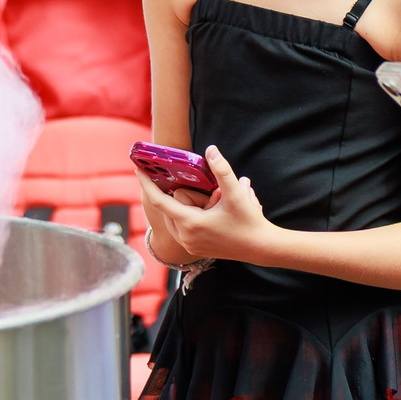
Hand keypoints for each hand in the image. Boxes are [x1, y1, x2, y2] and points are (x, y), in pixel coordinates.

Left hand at [137, 149, 280, 265]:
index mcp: (191, 223)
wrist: (261, 248)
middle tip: (212, 196)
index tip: (138, 170)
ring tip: (214, 205)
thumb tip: (211, 150)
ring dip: (187, 206)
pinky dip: (190, 216)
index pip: (160, 201)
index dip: (147, 184)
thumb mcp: (236, 194)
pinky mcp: (195, 249)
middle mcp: (185, 237)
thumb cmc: (248, 222)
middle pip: (172, 206)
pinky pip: (182, 227)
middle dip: (186, 195)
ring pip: (176, 216)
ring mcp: (189, 245)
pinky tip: (212, 213)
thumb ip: (222, 170)